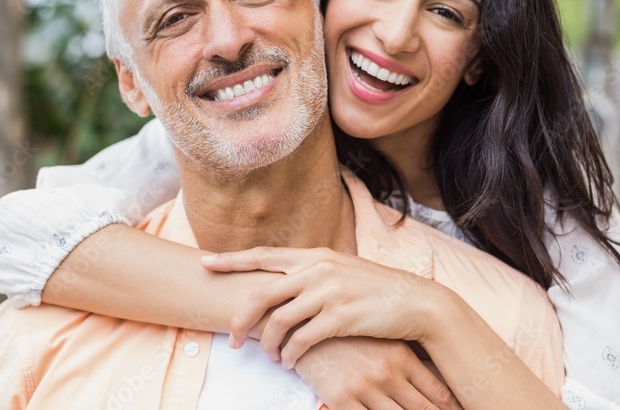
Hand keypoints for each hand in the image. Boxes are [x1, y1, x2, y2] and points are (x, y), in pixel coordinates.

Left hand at [202, 246, 445, 366]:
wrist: (415, 302)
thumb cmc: (376, 289)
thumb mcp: (342, 270)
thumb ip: (313, 273)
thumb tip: (285, 281)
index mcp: (315, 256)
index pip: (264, 256)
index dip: (232, 260)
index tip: (204, 263)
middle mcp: (318, 269)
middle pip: (261, 294)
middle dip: (241, 320)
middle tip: (235, 340)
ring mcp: (329, 292)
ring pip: (278, 321)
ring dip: (268, 345)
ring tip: (270, 358)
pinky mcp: (340, 317)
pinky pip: (302, 340)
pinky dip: (291, 355)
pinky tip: (291, 363)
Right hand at [296, 337, 461, 409]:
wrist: (300, 320)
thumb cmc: (344, 329)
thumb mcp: (378, 334)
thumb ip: (403, 352)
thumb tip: (430, 367)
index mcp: (401, 355)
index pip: (438, 391)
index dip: (452, 407)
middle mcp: (387, 373)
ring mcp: (365, 388)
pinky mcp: (341, 400)